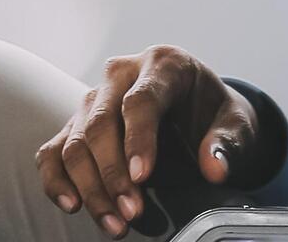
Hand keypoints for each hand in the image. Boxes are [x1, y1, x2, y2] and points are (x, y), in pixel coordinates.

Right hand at [35, 43, 259, 236]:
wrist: (198, 111)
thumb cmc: (213, 114)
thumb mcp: (234, 123)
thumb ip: (226, 142)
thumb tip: (215, 167)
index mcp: (163, 63)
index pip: (142, 99)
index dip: (138, 139)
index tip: (142, 177)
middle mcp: (121, 74)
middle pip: (102, 122)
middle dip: (113, 173)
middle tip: (132, 213)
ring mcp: (93, 98)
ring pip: (75, 141)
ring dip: (90, 187)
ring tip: (115, 222)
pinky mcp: (75, 124)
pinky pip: (53, 151)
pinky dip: (56, 180)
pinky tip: (73, 205)